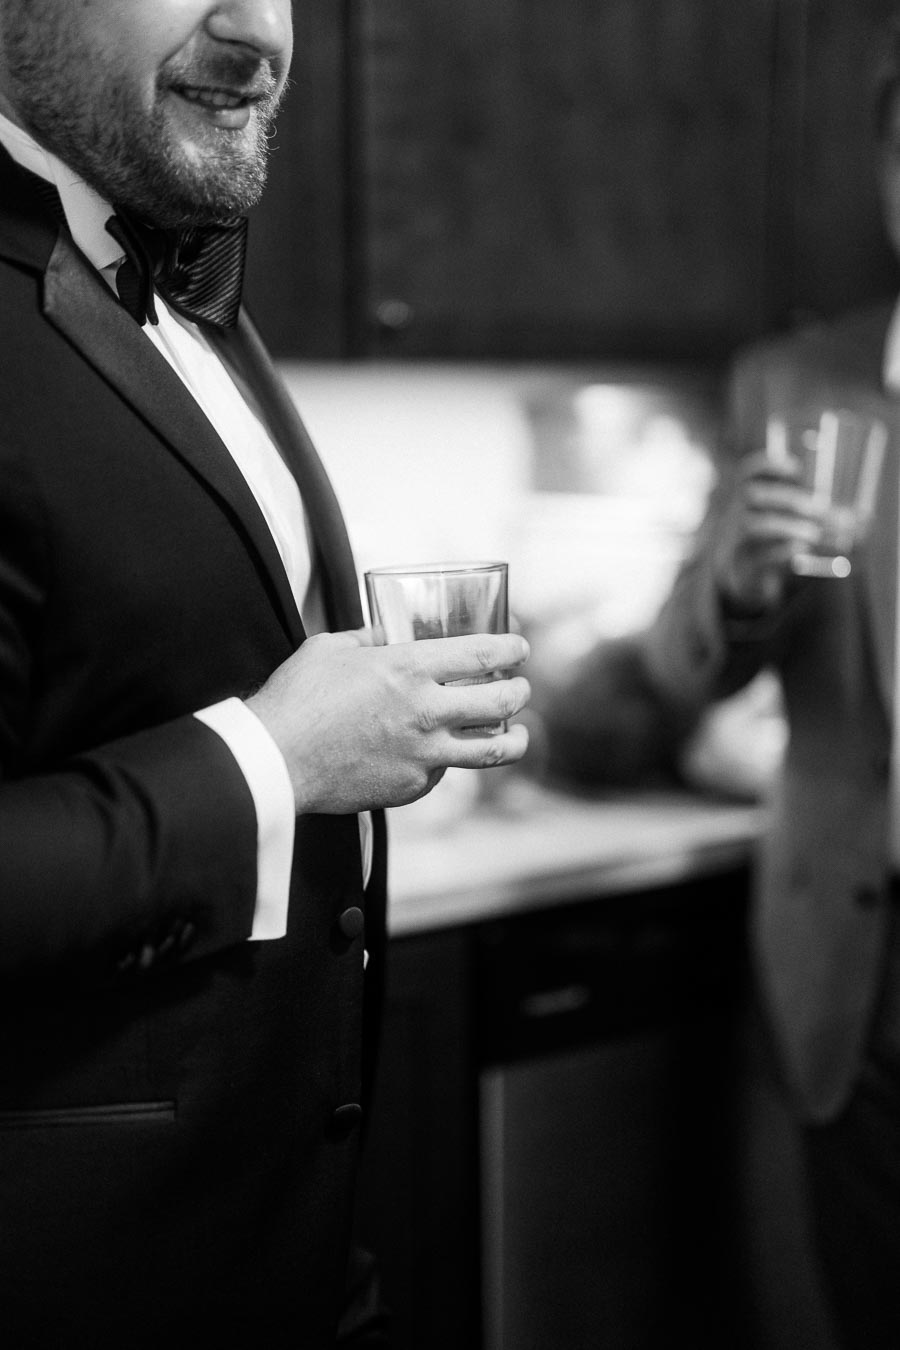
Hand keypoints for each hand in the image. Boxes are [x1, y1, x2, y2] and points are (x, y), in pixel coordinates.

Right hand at [246, 628, 530, 813]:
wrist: (276, 759)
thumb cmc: (297, 699)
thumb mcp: (333, 648)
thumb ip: (370, 639)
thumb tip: (386, 634)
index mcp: (409, 668)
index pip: (482, 653)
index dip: (511, 649)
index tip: (519, 648)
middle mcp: (426, 712)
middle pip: (502, 701)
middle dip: (520, 690)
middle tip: (520, 687)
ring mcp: (424, 754)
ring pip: (492, 750)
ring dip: (515, 738)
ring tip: (520, 735)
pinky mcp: (413, 786)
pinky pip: (444, 771)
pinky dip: (449, 760)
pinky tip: (443, 754)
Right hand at [712, 449, 823, 611]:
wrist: (745, 572)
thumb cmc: (772, 538)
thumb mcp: (781, 519)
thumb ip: (810, 512)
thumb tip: (861, 517)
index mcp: (746, 495)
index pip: (749, 471)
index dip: (770, 465)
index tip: (796, 467)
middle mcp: (736, 512)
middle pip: (754, 495)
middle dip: (789, 499)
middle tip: (817, 508)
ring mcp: (736, 537)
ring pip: (756, 525)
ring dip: (787, 526)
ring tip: (813, 534)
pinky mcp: (743, 562)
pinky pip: (759, 554)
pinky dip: (782, 552)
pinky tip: (800, 550)